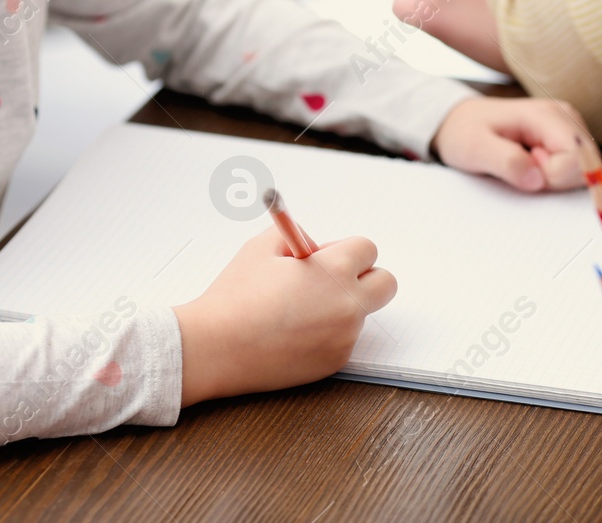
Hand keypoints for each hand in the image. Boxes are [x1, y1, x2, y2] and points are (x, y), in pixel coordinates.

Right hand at [173, 228, 396, 405]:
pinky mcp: (334, 363)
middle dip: (365, 277)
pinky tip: (292, 333)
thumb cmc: (235, 296)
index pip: (368, 249)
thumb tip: (315, 246)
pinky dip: (327, 334)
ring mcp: (344, 337)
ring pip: (359, 314)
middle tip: (333, 280)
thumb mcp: (262, 246)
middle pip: (386, 284)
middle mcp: (348, 305)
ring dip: (341, 307)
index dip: (345, 250)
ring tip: (296, 310)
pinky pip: (342, 340)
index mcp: (335, 270)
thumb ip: (298, 238)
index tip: (326, 257)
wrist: (215, 347)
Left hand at [431, 95, 589, 191]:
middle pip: (586, 166)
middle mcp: (565, 116)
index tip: (524, 165)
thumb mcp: (475, 148)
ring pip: (584, 170)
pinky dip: (556, 176)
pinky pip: (577, 169)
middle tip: (524, 166)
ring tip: (526, 163)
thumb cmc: (465, 132)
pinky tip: (534, 164)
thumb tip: (537, 180)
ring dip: (555, 179)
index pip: (576, 158)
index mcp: (545, 115)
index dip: (551, 175)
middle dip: (556, 179)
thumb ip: (506, 161)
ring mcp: (570, 126)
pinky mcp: (568, 138)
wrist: (460, 121)